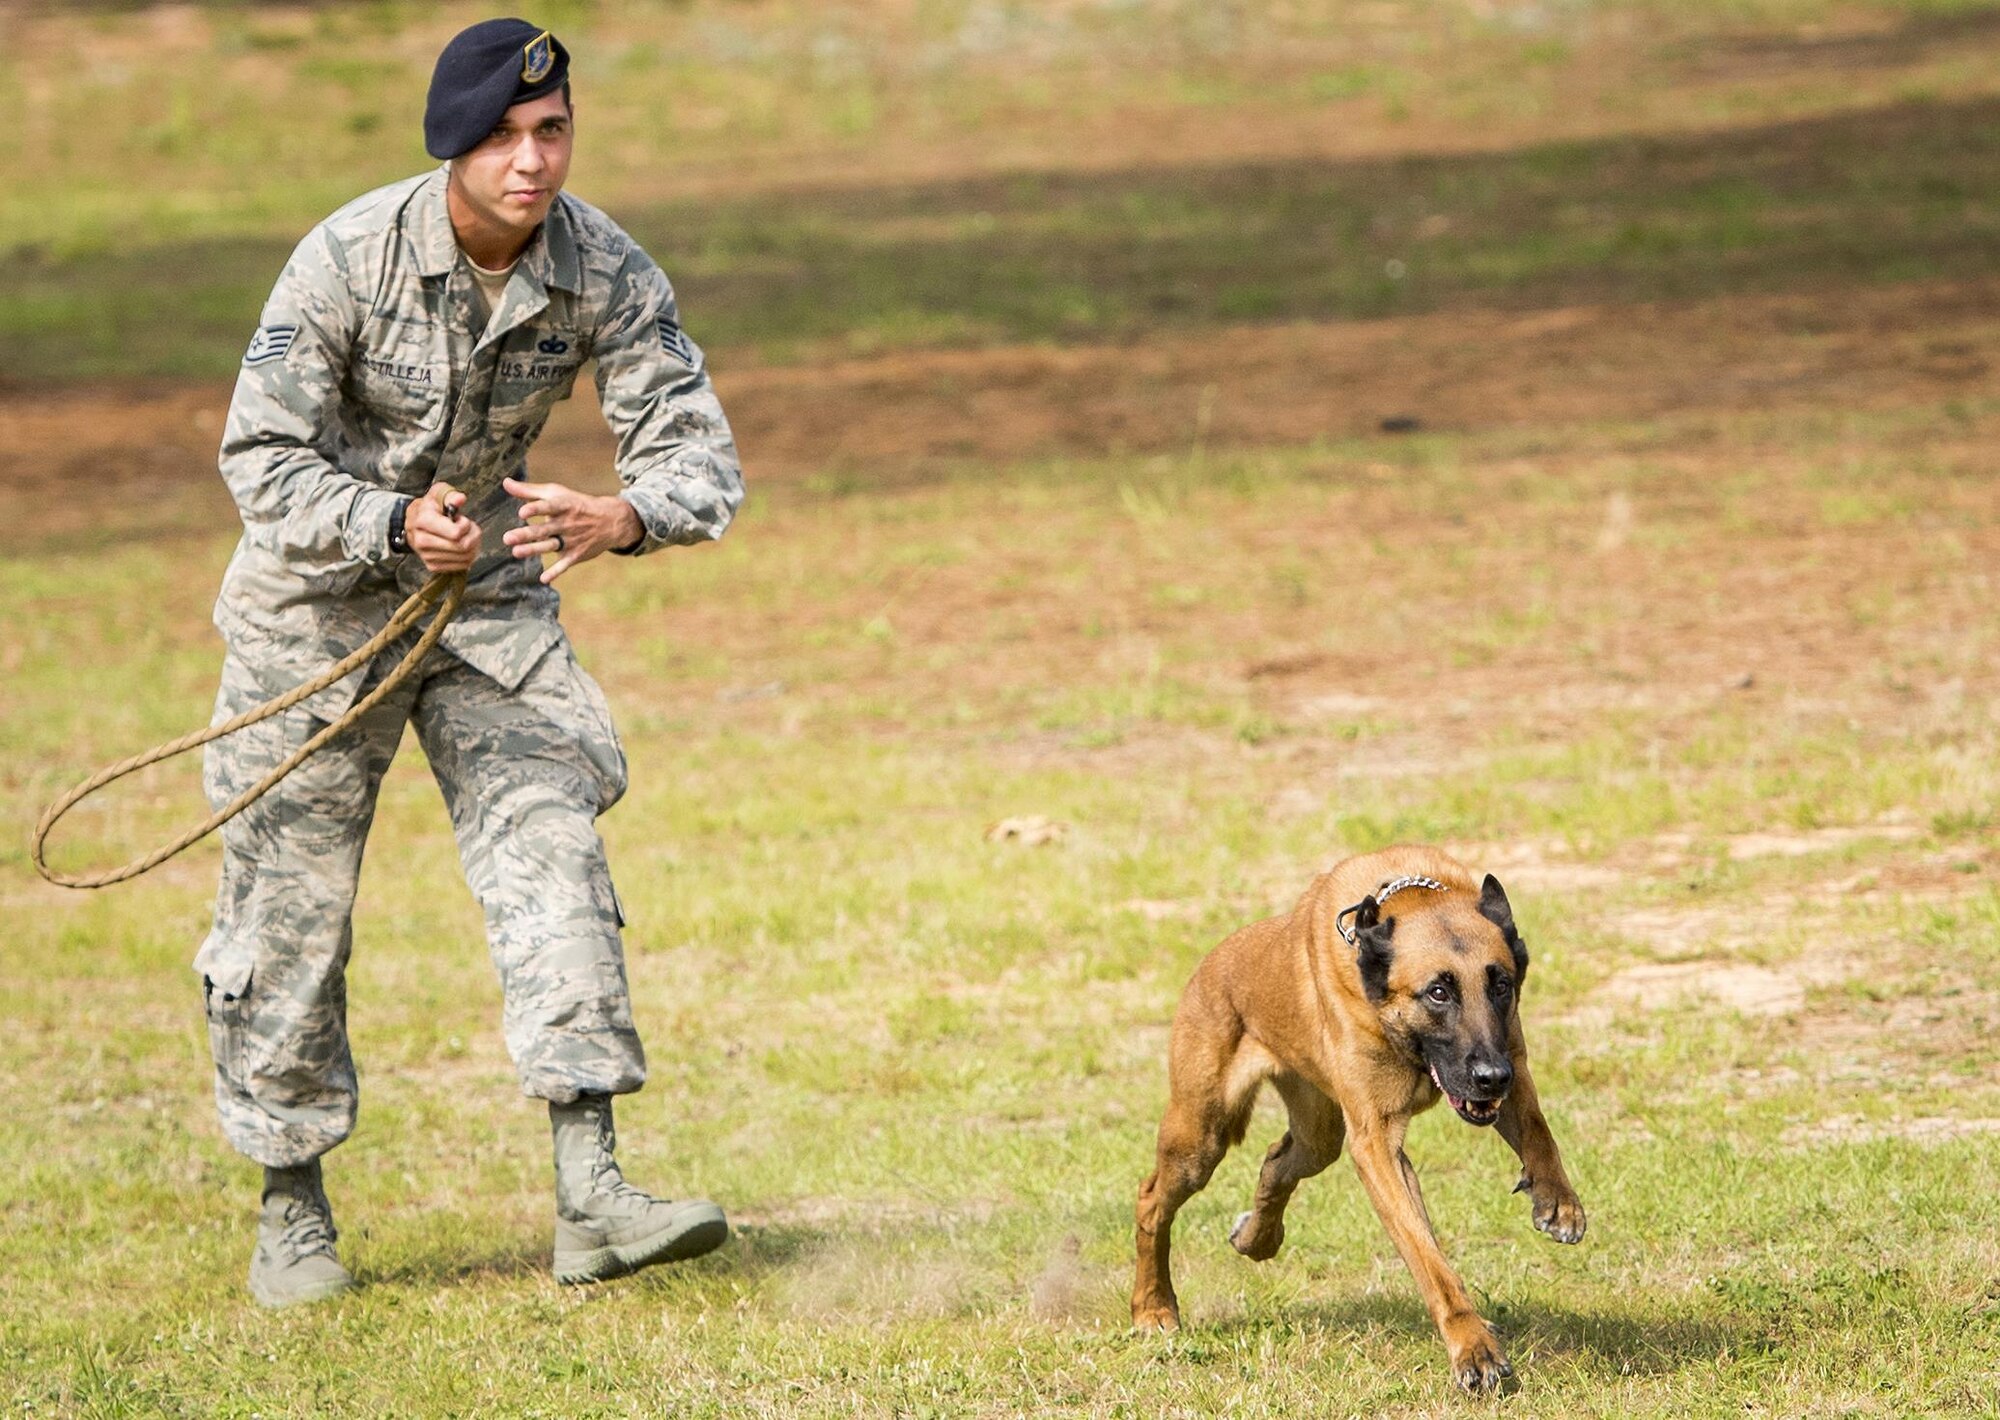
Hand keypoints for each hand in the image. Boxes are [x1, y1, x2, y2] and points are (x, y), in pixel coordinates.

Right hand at [406, 483, 481, 573]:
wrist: (413, 524)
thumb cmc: (429, 508)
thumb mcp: (438, 494)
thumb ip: (450, 495)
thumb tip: (459, 499)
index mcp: (423, 521)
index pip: (456, 533)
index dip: (465, 525)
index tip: (461, 519)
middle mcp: (422, 541)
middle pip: (462, 546)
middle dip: (473, 535)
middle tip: (469, 528)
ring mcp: (427, 555)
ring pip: (465, 557)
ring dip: (473, 546)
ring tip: (466, 536)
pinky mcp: (433, 566)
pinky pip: (461, 566)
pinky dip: (468, 556)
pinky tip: (462, 546)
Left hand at [502, 477, 644, 584]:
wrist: (610, 521)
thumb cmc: (576, 504)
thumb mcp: (556, 494)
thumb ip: (529, 491)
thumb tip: (506, 483)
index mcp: (563, 505)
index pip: (548, 507)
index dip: (536, 509)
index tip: (522, 513)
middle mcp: (567, 523)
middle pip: (544, 529)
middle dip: (526, 534)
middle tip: (507, 538)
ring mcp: (572, 540)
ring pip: (551, 545)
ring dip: (534, 549)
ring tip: (516, 552)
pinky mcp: (576, 554)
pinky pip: (565, 564)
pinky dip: (556, 571)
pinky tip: (544, 579)